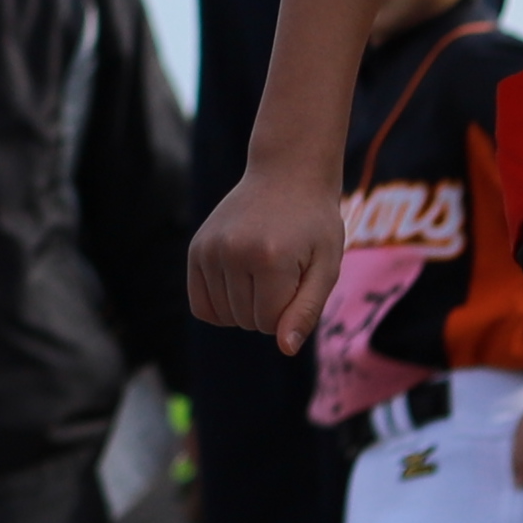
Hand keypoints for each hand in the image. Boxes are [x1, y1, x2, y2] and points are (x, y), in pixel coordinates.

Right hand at [184, 170, 345, 348]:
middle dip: (269, 310)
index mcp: (270, 258)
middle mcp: (233, 252)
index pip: (271, 324)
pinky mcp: (196, 249)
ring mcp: (209, 249)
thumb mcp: (326, 267)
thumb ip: (307, 310)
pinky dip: (219, 307)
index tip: (300, 281)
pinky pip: (200, 305)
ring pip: (223, 317)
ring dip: (245, 307)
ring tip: (262, 273)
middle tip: (284, 272)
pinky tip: (238, 286)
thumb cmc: (314, 224)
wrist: (286, 174)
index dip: (290, 313)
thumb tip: (285, 349)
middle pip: (246, 321)